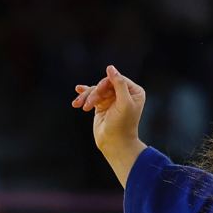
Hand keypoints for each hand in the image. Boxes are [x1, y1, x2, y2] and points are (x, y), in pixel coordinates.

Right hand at [72, 66, 146, 186]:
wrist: (114, 143)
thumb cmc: (122, 125)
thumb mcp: (123, 103)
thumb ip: (119, 84)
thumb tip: (111, 68)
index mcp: (134, 91)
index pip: (118, 79)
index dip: (106, 83)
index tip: (98, 91)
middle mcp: (124, 94)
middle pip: (105, 84)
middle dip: (95, 92)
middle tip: (88, 104)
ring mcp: (112, 99)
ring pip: (96, 90)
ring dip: (87, 97)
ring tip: (79, 105)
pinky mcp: (102, 105)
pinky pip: (92, 96)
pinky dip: (84, 95)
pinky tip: (77, 92)